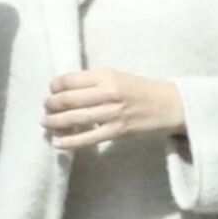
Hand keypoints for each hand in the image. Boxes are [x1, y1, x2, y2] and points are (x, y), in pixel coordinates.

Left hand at [42, 69, 185, 149]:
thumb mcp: (119, 77)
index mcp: (107, 75)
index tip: (51, 91)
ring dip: (55, 122)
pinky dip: (69, 142)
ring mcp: (112, 113)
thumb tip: (68, 90)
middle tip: (45, 108)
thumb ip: (96, 82)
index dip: (55, 86)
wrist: (171, 106)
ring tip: (45, 123)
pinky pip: (87, 139)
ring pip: (74, 119)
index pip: (70, 80)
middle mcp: (108, 92)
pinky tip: (58, 143)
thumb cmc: (143, 91)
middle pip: (68, 99)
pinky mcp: (117, 132)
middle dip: (51, 105)